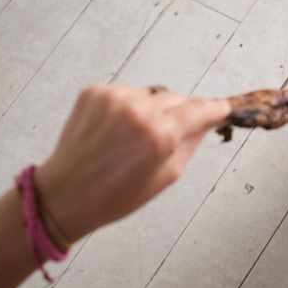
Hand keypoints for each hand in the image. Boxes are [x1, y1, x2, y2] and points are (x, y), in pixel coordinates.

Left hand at [34, 85, 230, 241]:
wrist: (65, 195)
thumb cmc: (116, 195)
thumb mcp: (167, 176)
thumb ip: (191, 141)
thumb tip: (208, 120)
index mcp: (159, 135)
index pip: (201, 108)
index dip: (215, 108)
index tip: (222, 108)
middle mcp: (138, 111)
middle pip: (178, 99)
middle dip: (180, 114)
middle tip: (167, 137)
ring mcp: (114, 98)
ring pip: (152, 95)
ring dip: (152, 110)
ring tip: (133, 137)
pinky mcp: (95, 92)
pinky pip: (128, 93)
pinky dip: (129, 107)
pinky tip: (116, 130)